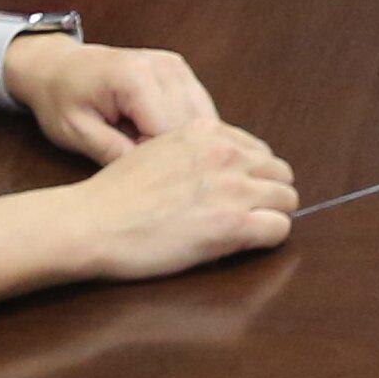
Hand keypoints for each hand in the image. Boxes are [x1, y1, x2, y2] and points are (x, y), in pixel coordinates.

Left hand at [7, 35, 223, 163]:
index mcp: (135, 77)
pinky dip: (186, 133)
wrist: (57, 66)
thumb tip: (152, 180)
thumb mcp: (77, 134)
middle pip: (193, 128)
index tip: (133, 177)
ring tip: (148, 154)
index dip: (156, 164)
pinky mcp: (181, 72)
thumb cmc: (60, 99)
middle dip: (174, 156)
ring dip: (183, 145)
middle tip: (144, 174)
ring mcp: (176, 67)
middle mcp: (164, 67)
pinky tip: (160, 143)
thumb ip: (115, 154)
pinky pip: (199, 112)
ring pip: (204, 121)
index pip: (169, 134)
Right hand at [73, 120, 298, 278]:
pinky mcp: (233, 224)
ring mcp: (232, 188)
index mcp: (207, 132)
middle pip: (280, 173)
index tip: (237, 194)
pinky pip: (279, 229)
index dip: (252, 176)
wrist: (92, 222)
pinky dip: (267, 239)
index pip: (259, 151)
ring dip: (270, 216)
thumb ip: (194, 152)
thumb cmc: (115, 195)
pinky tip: (241, 245)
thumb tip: (219, 169)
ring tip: (244, 232)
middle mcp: (226, 154)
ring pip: (287, 199)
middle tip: (246, 215)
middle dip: (267, 194)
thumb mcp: (157, 150)